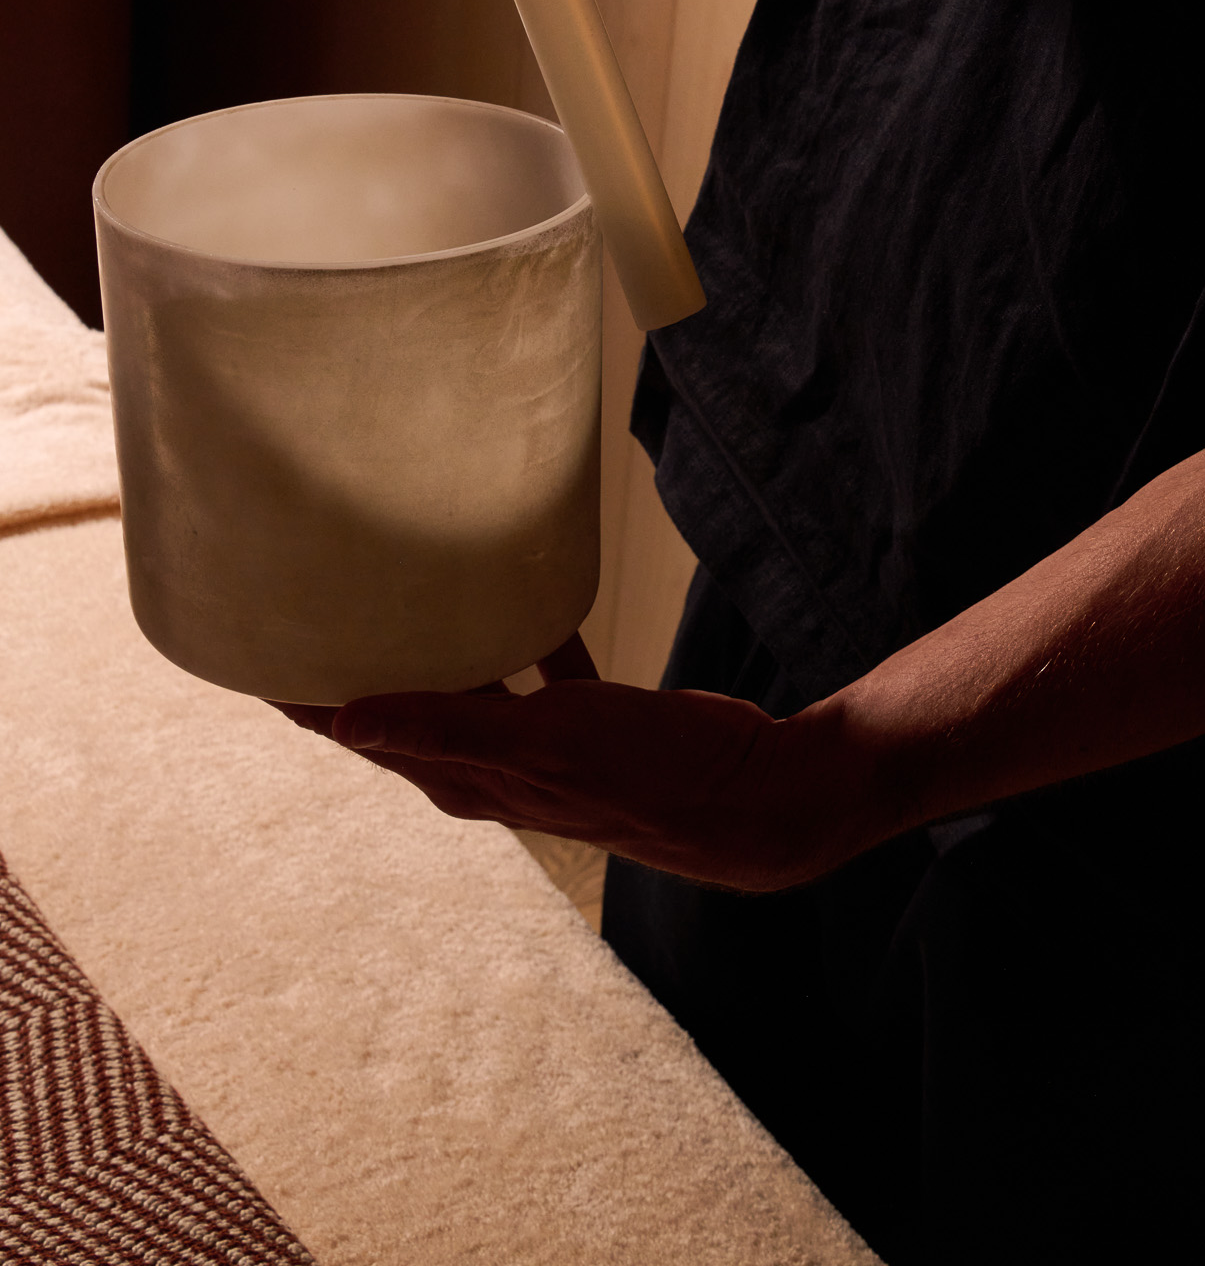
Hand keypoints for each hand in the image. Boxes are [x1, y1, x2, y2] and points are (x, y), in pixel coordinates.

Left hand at [276, 635, 887, 892]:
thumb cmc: (651, 778)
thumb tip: (343, 721)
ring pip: (469, 690)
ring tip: (408, 595)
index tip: (258, 654)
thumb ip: (448, 730)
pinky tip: (534, 605)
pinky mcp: (592, 724)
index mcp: (470, 777)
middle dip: (359, 669)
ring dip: (440, 653)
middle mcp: (497, 767)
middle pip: (404, 711)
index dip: (308, 700)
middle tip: (318, 605)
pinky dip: (530, 644)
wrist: (755, 799)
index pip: (362, 733)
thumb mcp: (545, 744)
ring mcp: (545, 747)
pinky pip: (542, 676)